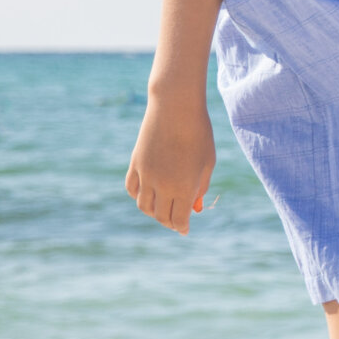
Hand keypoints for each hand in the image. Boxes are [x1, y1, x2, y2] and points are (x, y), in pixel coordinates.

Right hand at [126, 93, 215, 235]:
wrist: (175, 108)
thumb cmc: (199, 134)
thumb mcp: (207, 163)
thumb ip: (200, 186)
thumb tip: (193, 206)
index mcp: (184, 187)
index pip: (180, 219)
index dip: (182, 227)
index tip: (184, 230)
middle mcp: (162, 185)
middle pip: (161, 216)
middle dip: (169, 222)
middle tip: (176, 222)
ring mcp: (146, 175)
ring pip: (143, 206)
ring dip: (153, 212)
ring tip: (163, 209)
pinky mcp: (135, 164)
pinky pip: (132, 189)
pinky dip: (138, 196)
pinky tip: (148, 194)